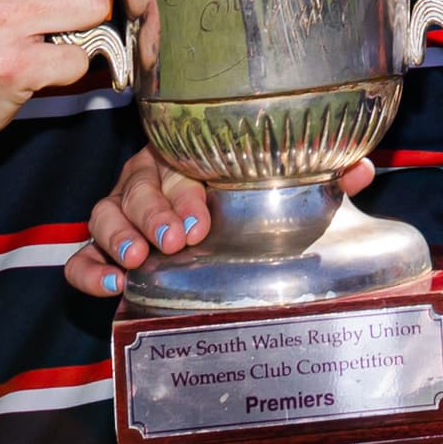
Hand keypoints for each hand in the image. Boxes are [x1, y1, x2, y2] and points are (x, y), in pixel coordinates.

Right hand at [69, 143, 378, 297]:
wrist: (225, 233)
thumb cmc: (250, 202)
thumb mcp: (285, 189)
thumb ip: (321, 176)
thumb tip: (361, 168)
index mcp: (188, 157)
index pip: (174, 163)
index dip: (184, 192)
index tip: (204, 222)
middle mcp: (151, 180)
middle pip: (135, 187)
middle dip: (153, 213)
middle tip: (175, 242)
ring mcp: (124, 216)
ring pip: (103, 214)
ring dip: (118, 237)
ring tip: (138, 263)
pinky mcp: (106, 251)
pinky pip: (81, 255)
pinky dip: (87, 269)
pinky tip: (109, 286)